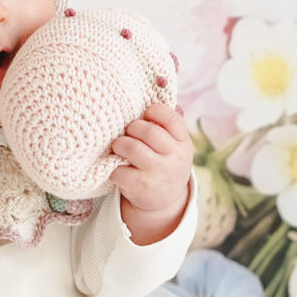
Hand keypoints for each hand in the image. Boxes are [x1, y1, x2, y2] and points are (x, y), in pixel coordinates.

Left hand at [109, 99, 193, 243]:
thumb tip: (151, 94)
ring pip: (133, 148)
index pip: (172, 119)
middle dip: (133, 128)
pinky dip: (113, 167)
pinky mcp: (141, 188)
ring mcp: (158, 174)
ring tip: (119, 145)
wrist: (166, 202)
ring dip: (120, 144)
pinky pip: (120, 170)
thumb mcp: (174, 145)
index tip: (146, 113)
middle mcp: (174, 158)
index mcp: (183, 143)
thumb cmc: (164, 162)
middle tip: (128, 131)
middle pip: (149, 132)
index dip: (155, 111)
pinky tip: (116, 167)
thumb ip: (165, 125)